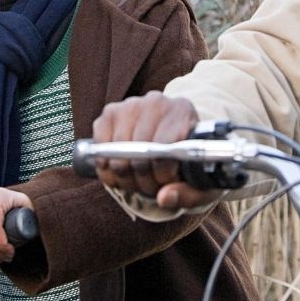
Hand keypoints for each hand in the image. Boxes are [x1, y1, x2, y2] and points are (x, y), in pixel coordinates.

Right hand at [91, 91, 216, 211]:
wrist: (177, 137)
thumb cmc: (189, 161)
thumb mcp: (200, 182)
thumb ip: (187, 194)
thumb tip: (164, 198)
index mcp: (183, 112)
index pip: (163, 150)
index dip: (161, 176)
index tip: (165, 184)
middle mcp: (156, 102)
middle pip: (138, 152)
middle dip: (142, 179)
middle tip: (150, 186)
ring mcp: (131, 104)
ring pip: (116, 152)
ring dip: (123, 175)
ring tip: (136, 179)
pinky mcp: (111, 112)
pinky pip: (99, 146)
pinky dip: (105, 166)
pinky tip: (118, 170)